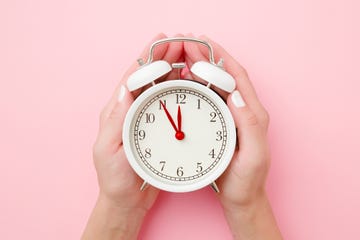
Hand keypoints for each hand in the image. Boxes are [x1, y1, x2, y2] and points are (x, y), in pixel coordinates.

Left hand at [82, 33, 183, 239]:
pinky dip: (180, 91)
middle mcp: (131, 110)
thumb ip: (116, 120)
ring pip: (161, 87)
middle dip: (164, 57)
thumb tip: (124, 88)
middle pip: (149, 77)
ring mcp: (146, 119)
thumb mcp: (109, 149)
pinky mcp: (159, 129)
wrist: (127, 200)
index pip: (132, 77)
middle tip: (181, 43)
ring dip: (174, 70)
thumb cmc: (115, 178)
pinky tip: (190, 83)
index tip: (162, 41)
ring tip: (188, 56)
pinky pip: (170, 105)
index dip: (148, 57)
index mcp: (118, 111)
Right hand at [184, 35, 281, 238]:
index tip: (202, 44)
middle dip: (207, 56)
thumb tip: (237, 95)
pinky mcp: (220, 123)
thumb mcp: (252, 156)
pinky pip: (208, 98)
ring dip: (200, 67)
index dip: (221, 58)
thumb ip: (249, 125)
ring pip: (215, 84)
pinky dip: (196, 84)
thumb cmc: (247, 180)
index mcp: (253, 114)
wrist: (241, 197)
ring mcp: (231, 115)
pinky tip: (184, 80)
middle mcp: (243, 110)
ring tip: (183, 56)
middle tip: (186, 43)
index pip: (237, 77)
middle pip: (225, 75)